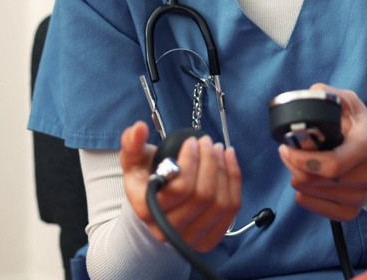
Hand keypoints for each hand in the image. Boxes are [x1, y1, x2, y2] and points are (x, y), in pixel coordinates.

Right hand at [119, 120, 242, 251]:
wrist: (154, 210)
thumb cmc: (145, 181)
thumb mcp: (133, 163)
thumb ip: (132, 144)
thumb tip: (138, 128)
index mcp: (148, 212)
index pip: (180, 188)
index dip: (191, 161)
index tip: (192, 141)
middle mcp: (170, 231)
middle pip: (203, 195)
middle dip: (209, 162)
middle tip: (207, 142)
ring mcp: (192, 238)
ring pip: (220, 202)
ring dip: (223, 170)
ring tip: (218, 149)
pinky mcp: (211, 238)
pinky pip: (231, 208)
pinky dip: (234, 180)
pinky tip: (229, 160)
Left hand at [278, 84, 366, 221]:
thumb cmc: (362, 130)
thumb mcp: (351, 104)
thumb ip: (330, 96)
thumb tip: (310, 94)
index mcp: (365, 147)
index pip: (329, 165)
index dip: (301, 159)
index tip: (286, 148)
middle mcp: (365, 176)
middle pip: (314, 181)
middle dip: (293, 165)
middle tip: (288, 152)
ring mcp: (358, 197)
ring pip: (309, 193)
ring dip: (297, 177)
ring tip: (301, 163)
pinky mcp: (350, 212)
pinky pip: (314, 207)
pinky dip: (304, 194)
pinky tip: (310, 180)